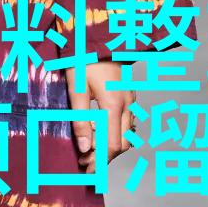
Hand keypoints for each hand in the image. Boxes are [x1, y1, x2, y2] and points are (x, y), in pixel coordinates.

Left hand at [66, 62, 136, 176]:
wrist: (99, 37)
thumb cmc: (84, 60)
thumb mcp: (76, 89)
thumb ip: (81, 120)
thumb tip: (85, 148)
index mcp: (113, 105)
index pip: (111, 145)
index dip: (98, 161)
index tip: (85, 169)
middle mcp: (127, 105)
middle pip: (122, 144)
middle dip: (105, 157)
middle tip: (85, 162)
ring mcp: (131, 101)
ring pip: (127, 135)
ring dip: (110, 147)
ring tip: (89, 150)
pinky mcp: (129, 97)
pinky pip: (127, 124)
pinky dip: (116, 134)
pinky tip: (99, 133)